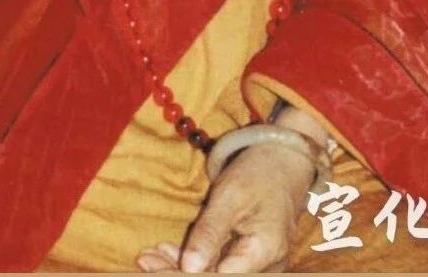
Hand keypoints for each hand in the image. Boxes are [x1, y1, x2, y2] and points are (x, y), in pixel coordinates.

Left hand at [136, 142, 314, 273]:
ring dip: (180, 267)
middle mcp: (265, 266)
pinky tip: (167, 253)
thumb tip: (189, 268)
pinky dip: (194, 259)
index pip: (218, 276)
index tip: (153, 267)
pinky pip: (220, 265)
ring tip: (148, 258)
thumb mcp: (230, 195)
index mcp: (264, 251)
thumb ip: (210, 232)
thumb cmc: (258, 173)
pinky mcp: (249, 259)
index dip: (182, 274)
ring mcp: (259, 265)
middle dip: (177, 271)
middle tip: (144, 261)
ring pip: (215, 273)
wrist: (283, 162)